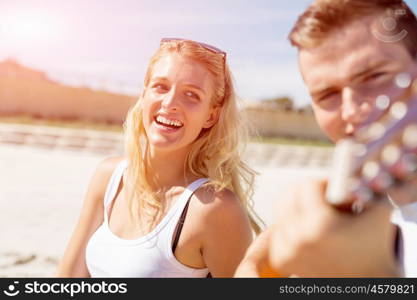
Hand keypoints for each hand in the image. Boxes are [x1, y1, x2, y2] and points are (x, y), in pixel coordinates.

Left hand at [267, 179, 399, 276]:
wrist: (365, 279)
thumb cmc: (372, 241)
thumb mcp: (374, 209)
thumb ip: (361, 184)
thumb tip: (344, 162)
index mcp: (319, 225)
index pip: (306, 185)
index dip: (324, 183)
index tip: (336, 191)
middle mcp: (298, 239)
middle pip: (288, 194)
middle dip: (308, 193)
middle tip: (326, 201)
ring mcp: (286, 251)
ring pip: (281, 209)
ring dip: (299, 207)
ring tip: (320, 217)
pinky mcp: (281, 259)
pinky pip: (278, 226)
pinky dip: (291, 224)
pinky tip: (310, 229)